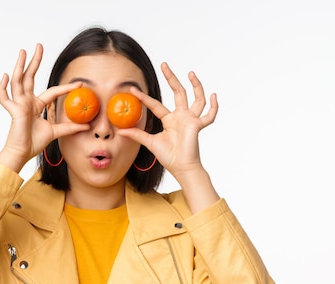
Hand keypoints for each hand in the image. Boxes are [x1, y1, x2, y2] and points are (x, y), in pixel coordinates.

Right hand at [0, 44, 87, 171]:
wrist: (22, 153)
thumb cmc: (34, 143)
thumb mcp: (55, 132)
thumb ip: (69, 128)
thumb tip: (87, 126)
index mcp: (36, 105)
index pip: (52, 91)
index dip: (66, 87)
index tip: (79, 83)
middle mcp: (27, 101)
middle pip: (30, 77)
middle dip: (34, 61)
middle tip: (39, 46)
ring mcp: (19, 104)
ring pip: (18, 81)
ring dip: (20, 66)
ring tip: (23, 52)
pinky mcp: (13, 110)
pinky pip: (5, 97)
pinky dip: (3, 87)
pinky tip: (6, 75)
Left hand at [123, 62, 217, 184]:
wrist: (181, 167)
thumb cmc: (168, 156)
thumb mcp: (149, 142)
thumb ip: (137, 134)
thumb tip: (119, 131)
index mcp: (169, 120)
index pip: (155, 105)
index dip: (144, 97)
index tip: (133, 89)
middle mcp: (181, 116)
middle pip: (178, 92)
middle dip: (171, 78)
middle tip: (164, 64)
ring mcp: (190, 120)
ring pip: (196, 99)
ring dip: (196, 86)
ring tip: (190, 73)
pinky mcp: (197, 126)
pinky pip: (209, 116)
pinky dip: (213, 107)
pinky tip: (214, 96)